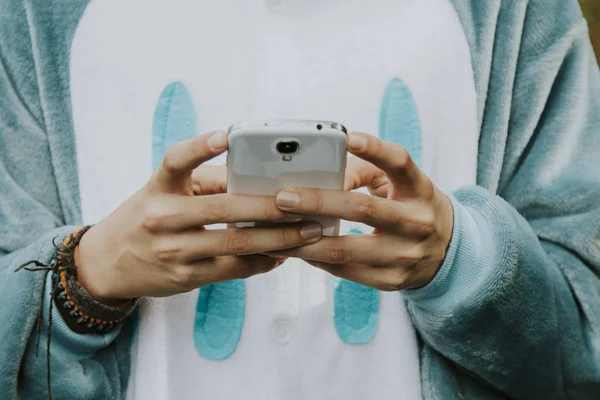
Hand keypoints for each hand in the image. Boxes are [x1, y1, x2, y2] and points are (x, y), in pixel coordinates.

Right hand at [75, 131, 322, 303]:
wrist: (107, 263)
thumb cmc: (145, 218)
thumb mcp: (163, 193)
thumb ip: (204, 183)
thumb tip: (256, 180)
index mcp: (158, 188)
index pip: (175, 161)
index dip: (199, 147)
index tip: (226, 135)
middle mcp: (161, 218)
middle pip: (222, 209)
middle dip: (270, 207)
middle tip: (306, 203)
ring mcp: (173, 251)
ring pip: (234, 245)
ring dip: (278, 239)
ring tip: (309, 231)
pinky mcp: (184, 278)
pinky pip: (232, 271)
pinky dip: (262, 262)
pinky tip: (283, 255)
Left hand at [270, 132, 453, 290]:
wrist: (448, 253)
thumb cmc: (411, 207)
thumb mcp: (400, 185)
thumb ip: (364, 172)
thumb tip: (324, 179)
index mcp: (419, 189)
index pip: (400, 163)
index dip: (374, 149)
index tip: (346, 137)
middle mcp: (417, 222)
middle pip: (363, 209)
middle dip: (318, 202)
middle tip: (283, 197)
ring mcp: (406, 255)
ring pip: (347, 249)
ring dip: (307, 240)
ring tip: (278, 229)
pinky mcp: (393, 280)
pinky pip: (346, 271)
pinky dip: (317, 260)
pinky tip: (296, 250)